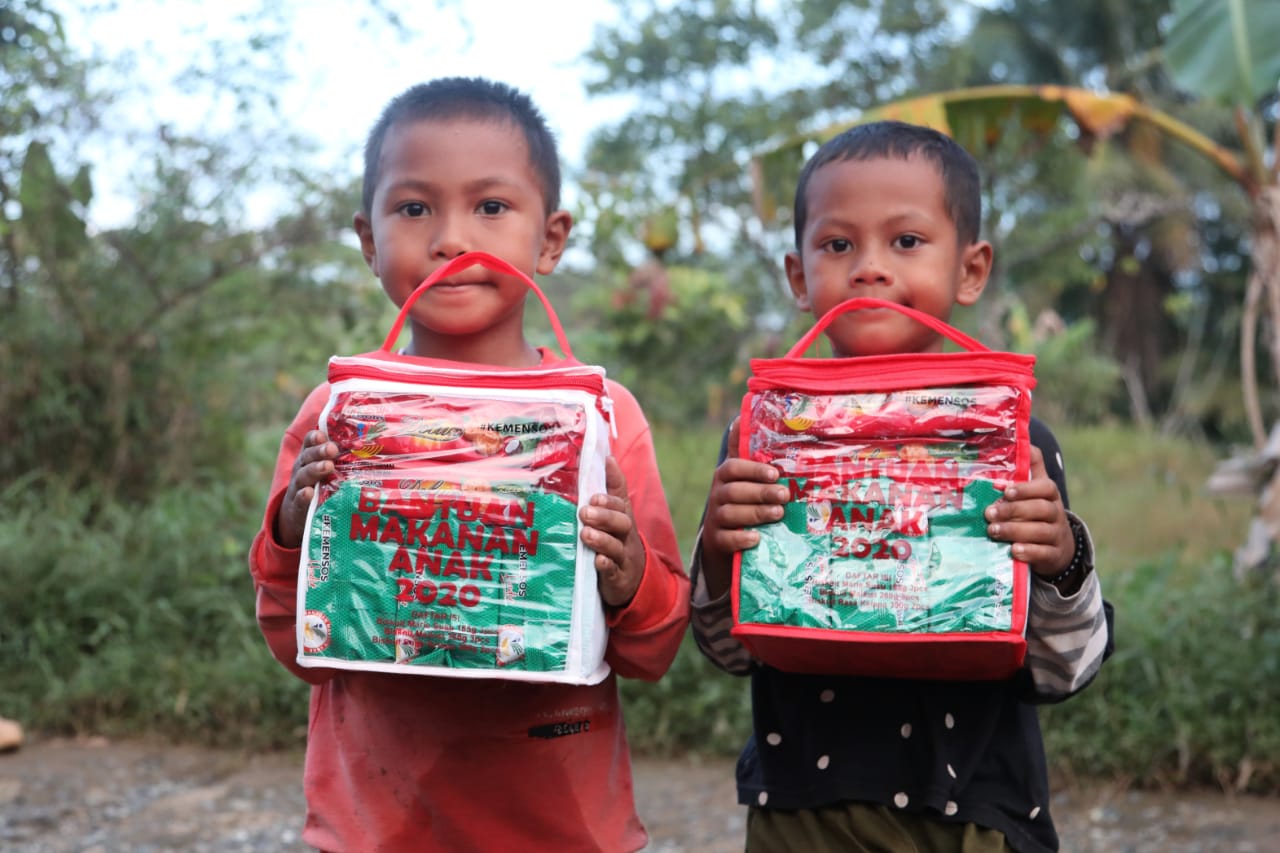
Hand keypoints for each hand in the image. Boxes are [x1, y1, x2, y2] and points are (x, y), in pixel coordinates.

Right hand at [275, 430, 338, 548]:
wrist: (299, 515)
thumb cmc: (320, 488)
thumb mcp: (328, 472)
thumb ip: (344, 460)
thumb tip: (374, 447)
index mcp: (310, 458)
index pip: (310, 443)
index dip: (315, 438)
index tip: (323, 435)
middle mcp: (302, 470)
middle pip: (307, 457)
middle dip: (319, 451)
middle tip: (332, 449)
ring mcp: (298, 488)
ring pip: (303, 476)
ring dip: (315, 470)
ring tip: (328, 466)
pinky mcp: (298, 507)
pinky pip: (299, 500)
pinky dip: (303, 496)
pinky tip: (309, 493)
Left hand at [580, 456, 647, 607]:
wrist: (633, 579)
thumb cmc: (618, 540)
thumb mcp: (617, 515)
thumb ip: (613, 488)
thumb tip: (608, 456)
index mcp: (623, 518)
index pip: (621, 504)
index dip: (610, 498)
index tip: (595, 494)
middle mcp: (626, 536)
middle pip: (622, 523)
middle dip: (605, 516)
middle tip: (585, 512)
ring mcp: (623, 557)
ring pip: (616, 547)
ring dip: (602, 539)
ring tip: (586, 533)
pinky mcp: (618, 578)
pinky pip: (614, 572)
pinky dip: (606, 566)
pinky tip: (598, 561)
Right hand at [699, 418, 789, 598]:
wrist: (723, 535)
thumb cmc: (741, 497)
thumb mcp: (742, 473)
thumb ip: (743, 448)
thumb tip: (743, 414)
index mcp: (725, 476)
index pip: (733, 468)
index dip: (753, 470)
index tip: (775, 474)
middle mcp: (717, 495)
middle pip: (735, 492)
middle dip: (761, 493)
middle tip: (785, 496)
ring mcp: (716, 518)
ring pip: (732, 514)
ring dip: (756, 513)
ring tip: (778, 514)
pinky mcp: (717, 540)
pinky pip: (726, 539)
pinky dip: (741, 538)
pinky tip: (757, 537)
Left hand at [985, 446, 1076, 581]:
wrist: (1057, 546)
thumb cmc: (1035, 511)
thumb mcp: (1034, 489)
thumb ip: (1027, 467)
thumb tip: (1019, 439)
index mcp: (1049, 494)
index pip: (1045, 487)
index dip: (1027, 488)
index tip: (1006, 491)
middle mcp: (1056, 513)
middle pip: (1040, 509)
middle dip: (1013, 511)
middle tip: (988, 513)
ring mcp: (1056, 534)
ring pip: (1040, 531)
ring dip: (1015, 531)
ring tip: (993, 531)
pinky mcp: (1054, 555)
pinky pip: (1045, 553)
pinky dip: (1030, 552)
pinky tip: (1014, 551)